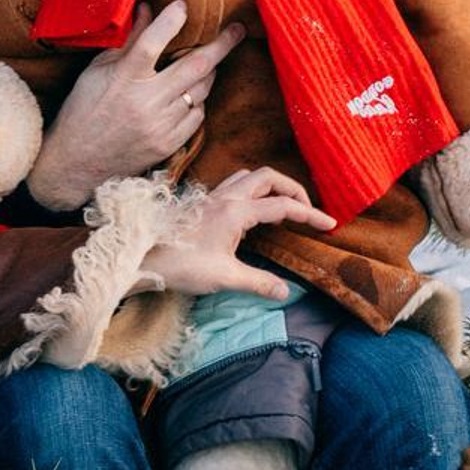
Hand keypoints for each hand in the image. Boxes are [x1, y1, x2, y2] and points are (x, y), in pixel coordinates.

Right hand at [26, 1, 248, 207]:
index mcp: (123, 78)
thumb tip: (147, 10)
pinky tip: (188, 96)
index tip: (183, 5)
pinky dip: (197, 102)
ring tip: (207, 63)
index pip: (152, 41)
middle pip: (195, 65)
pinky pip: (197, 116)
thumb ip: (127, 42)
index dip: (171, 20)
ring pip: (201, 90)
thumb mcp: (97, 71)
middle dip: (222, 45)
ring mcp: (160, 125)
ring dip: (208, 74)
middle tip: (237, 30)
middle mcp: (145, 101)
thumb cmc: (83, 110)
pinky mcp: (168, 144)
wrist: (77, 162)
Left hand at [143, 166, 332, 299]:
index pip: (284, 206)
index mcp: (237, 211)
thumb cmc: (179, 266)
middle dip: (293, 189)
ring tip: (281, 208)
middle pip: (269, 177)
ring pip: (249, 176)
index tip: (330, 225)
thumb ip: (259, 282)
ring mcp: (211, 196)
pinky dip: (252, 191)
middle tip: (306, 210)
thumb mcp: (224, 278)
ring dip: (271, 186)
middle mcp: (226, 196)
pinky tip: (249, 213)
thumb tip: (286, 292)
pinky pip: (234, 185)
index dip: (311, 214)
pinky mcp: (201, 203)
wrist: (139, 258)